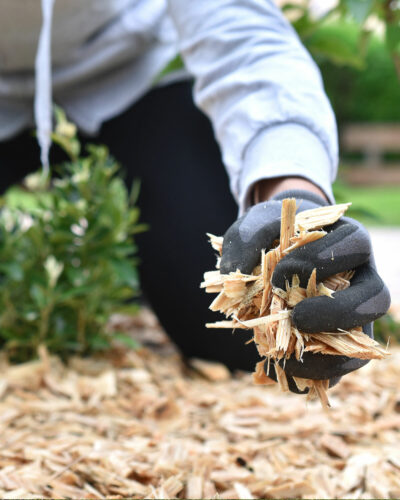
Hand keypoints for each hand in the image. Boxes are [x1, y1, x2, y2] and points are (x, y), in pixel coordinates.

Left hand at [220, 188, 390, 392]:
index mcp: (349, 240)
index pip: (354, 244)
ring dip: (328, 351)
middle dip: (336, 312)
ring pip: (364, 338)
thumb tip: (236, 274)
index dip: (318, 261)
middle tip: (296, 317)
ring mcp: (356, 311)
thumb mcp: (256, 225)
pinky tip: (283, 368)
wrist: (277, 247)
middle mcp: (362, 276)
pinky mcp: (343, 339)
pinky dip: (317, 371)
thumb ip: (247, 239)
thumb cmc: (273, 233)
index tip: (278, 276)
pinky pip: (345, 363)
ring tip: (287, 354)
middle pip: (376, 297)